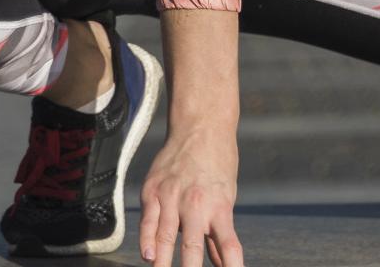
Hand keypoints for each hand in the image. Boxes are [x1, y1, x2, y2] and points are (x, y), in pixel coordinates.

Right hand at [140, 125, 243, 266]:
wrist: (202, 127)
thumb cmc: (219, 166)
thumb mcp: (227, 197)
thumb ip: (219, 233)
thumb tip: (222, 262)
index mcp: (220, 208)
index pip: (228, 245)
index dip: (232, 266)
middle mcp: (196, 205)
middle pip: (193, 247)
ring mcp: (172, 197)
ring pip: (166, 238)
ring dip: (163, 262)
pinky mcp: (152, 191)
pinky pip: (148, 222)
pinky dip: (147, 240)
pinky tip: (148, 256)